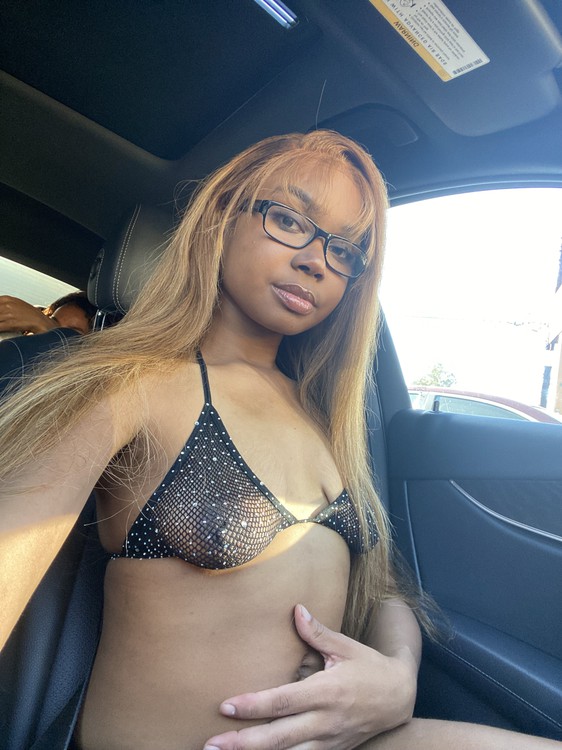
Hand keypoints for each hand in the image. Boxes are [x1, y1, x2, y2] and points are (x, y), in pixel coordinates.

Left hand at [0, 296, 55, 333]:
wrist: (41, 322)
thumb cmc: (30, 315)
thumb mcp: (16, 304)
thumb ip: (4, 305)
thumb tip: (0, 309)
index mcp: (7, 299)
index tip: (0, 314)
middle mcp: (7, 305)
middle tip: (2, 320)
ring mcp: (8, 314)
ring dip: (0, 322)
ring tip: (3, 324)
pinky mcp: (10, 324)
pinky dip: (0, 329)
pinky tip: (3, 330)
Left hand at [203, 604, 417, 749]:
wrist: (399, 698)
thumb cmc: (369, 668)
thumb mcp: (346, 647)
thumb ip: (318, 633)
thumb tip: (296, 610)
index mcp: (326, 692)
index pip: (283, 702)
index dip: (253, 705)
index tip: (226, 705)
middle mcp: (325, 721)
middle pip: (278, 738)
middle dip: (243, 743)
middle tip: (211, 744)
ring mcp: (328, 742)